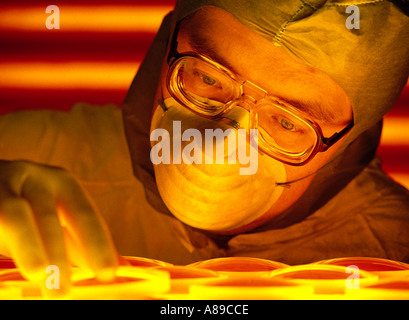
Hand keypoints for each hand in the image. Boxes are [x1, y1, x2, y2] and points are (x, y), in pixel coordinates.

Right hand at [0, 160, 118, 295]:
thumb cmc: (31, 207)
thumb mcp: (59, 217)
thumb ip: (83, 242)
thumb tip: (122, 267)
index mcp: (63, 183)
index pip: (85, 215)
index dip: (97, 244)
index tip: (107, 274)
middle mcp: (35, 177)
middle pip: (50, 216)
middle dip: (58, 255)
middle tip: (63, 292)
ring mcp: (3, 183)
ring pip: (15, 215)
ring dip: (28, 247)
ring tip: (38, 273)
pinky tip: (7, 267)